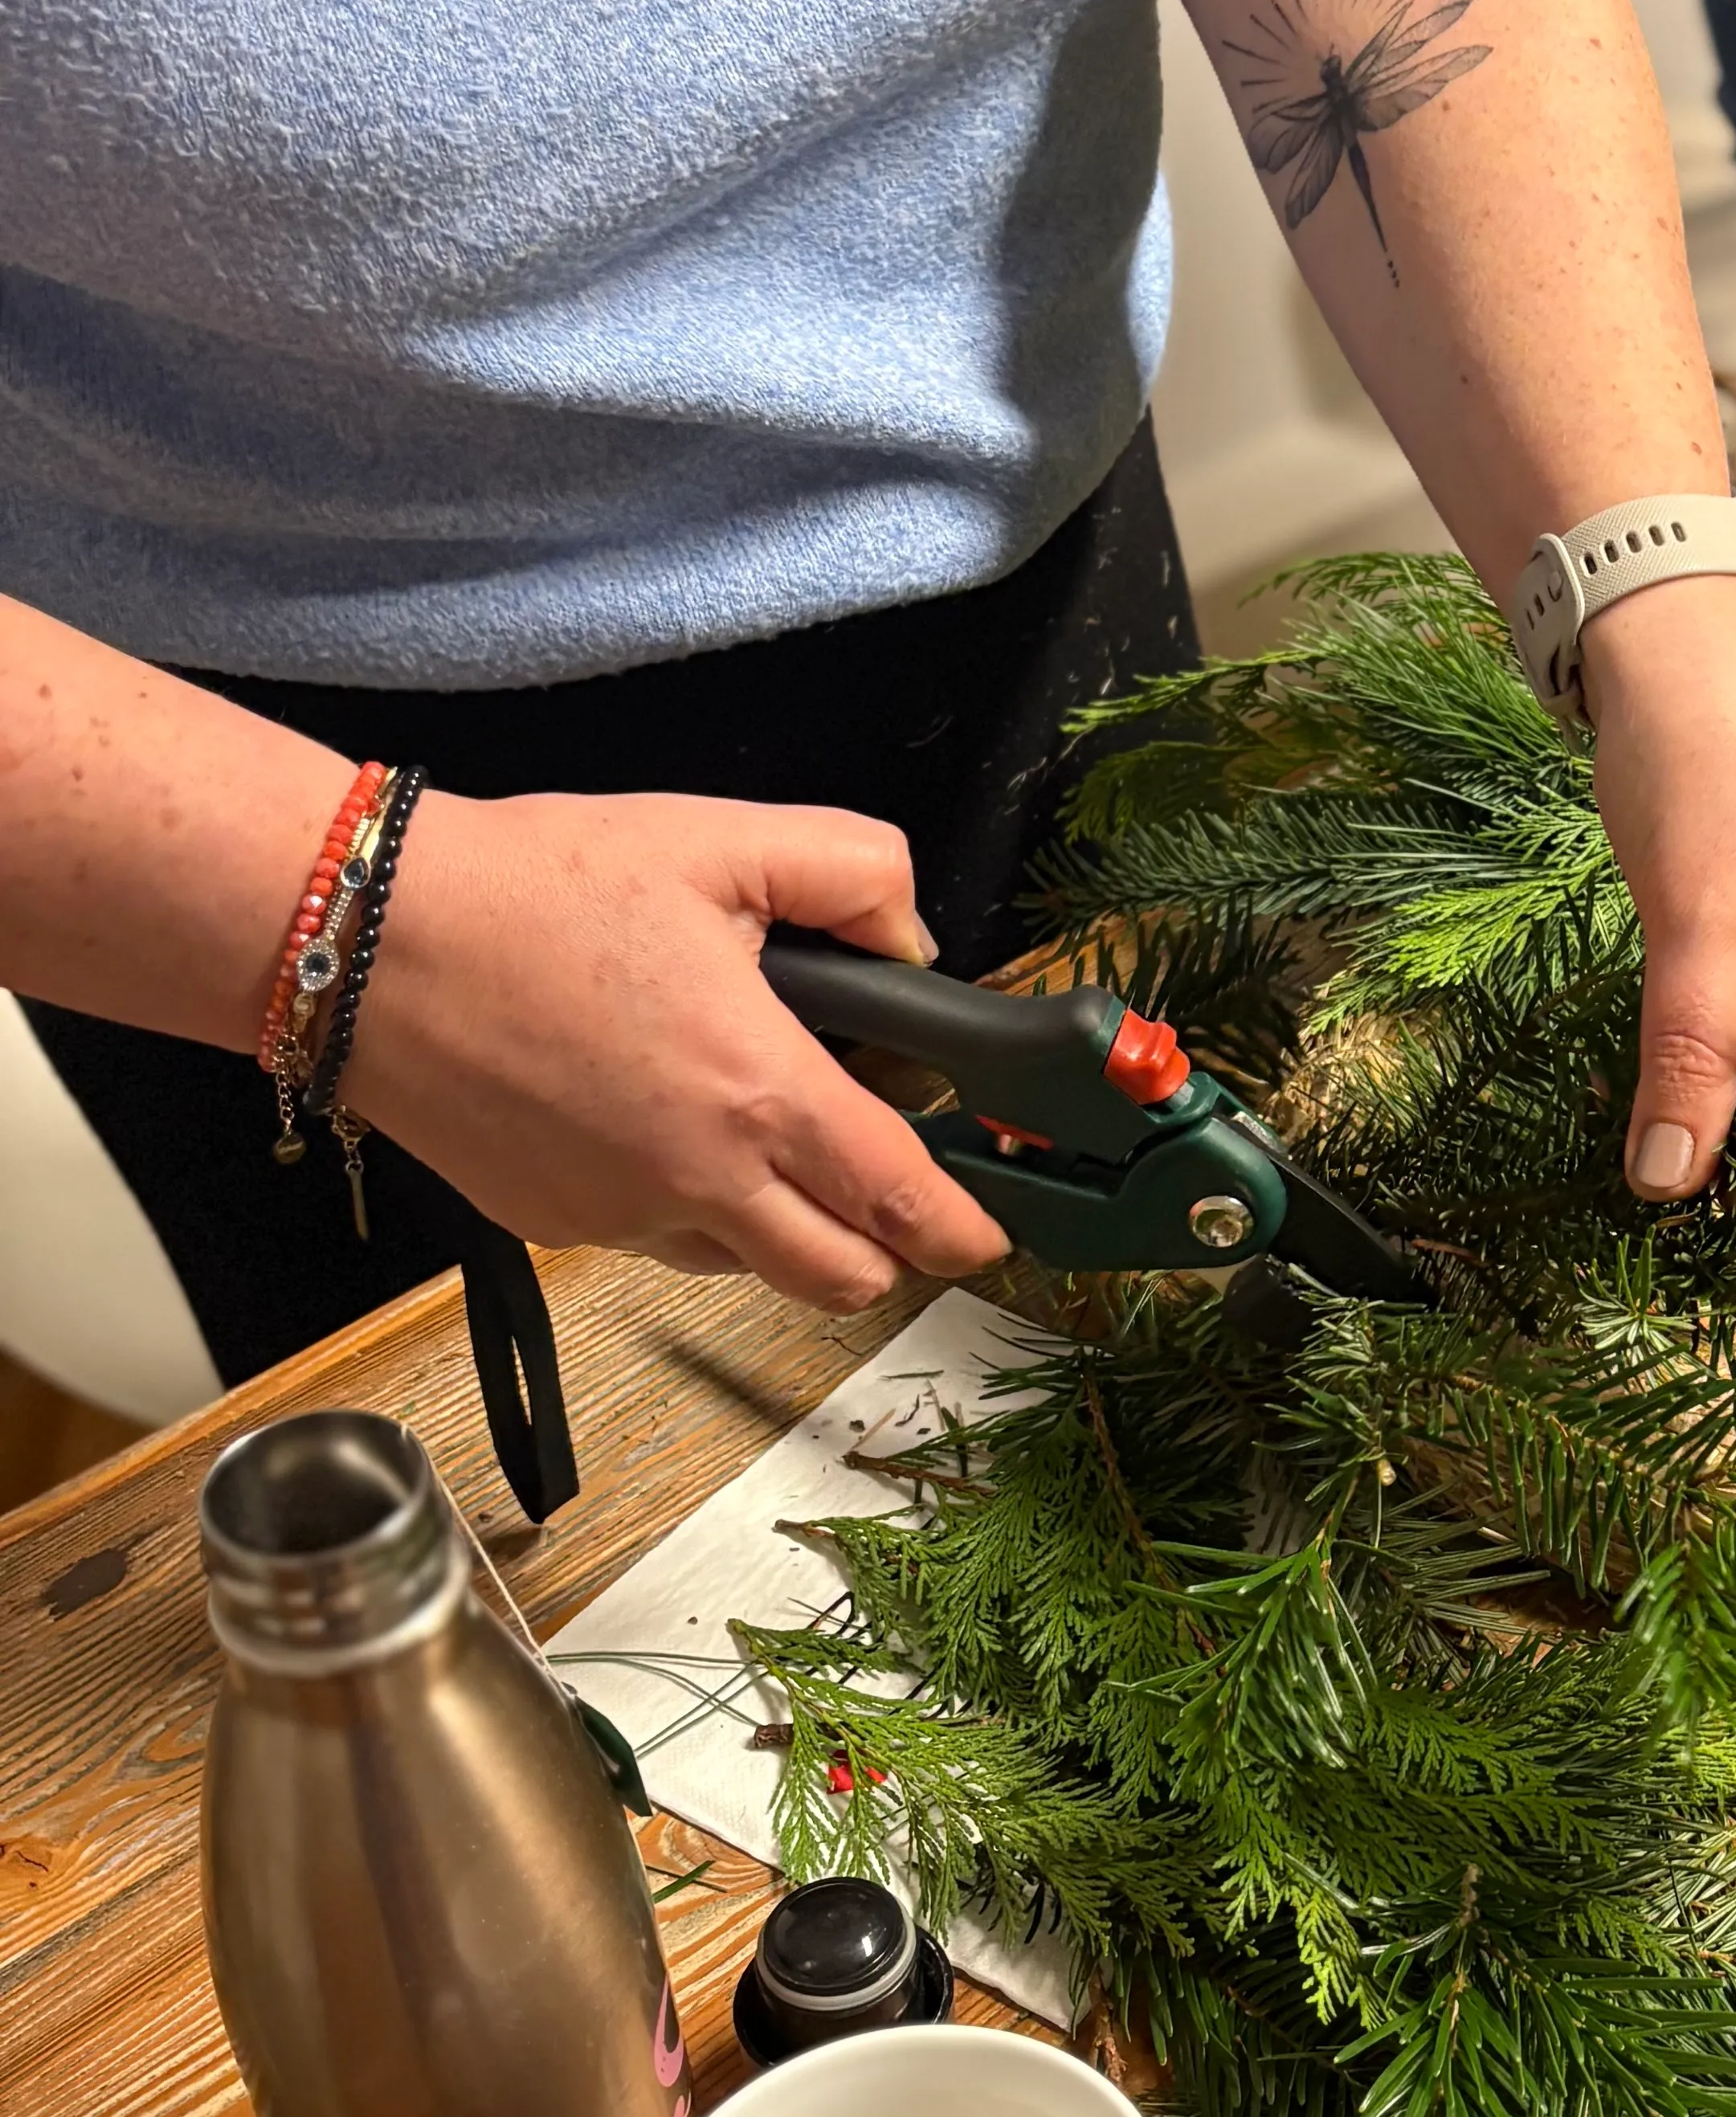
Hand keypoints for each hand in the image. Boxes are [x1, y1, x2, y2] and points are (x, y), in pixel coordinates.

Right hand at [342, 790, 1013, 1307]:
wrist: (364, 941)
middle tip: (888, 1187)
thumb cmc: (532, 887)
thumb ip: (851, 873)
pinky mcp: (553, 1222)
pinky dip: (685, 1205)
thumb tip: (907, 934)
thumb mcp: (721, 840)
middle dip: (885, 1249)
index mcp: (757, 1091)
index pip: (898, 1199)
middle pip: (838, 1277)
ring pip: (744, 1264)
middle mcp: (696, 1178)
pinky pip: (654, 1240)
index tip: (991, 1232)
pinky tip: (653, 1115)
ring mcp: (619, 1214)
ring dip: (779, 1226)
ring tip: (754, 1126)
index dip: (963, 1228)